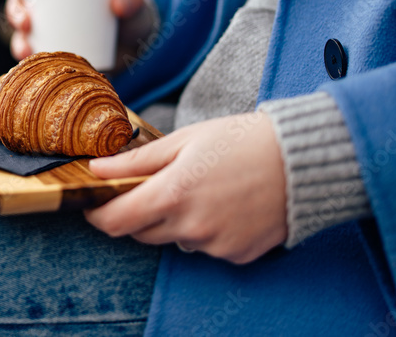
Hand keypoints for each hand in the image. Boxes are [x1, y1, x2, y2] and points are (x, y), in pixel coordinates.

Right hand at [0, 0, 157, 69]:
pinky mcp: (52, 55)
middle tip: (26, 20)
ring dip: (17, 38)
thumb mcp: (135, 5)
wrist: (136, 49)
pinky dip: (29, 61)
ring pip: (21, 33)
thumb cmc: (130, 16)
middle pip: (18, 4)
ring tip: (26, 46)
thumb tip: (118, 3)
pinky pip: (34, 58)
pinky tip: (29, 64)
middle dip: (15, 11)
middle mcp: (46, 7)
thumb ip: (132, 0)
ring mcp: (46, 33)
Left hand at [84, 113, 287, 263]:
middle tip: (153, 185)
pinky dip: (204, 229)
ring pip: (174, 239)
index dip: (98, 215)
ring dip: (174, 220)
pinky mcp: (237, 254)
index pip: (116, 221)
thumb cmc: (241, 141)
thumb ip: (136, 161)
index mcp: (172, 194)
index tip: (94, 204)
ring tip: (200, 188)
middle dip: (137, 212)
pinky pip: (205, 246)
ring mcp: (215, 244)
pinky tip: (223, 204)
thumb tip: (97, 169)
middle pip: (141, 232)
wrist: (302, 161)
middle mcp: (191, 226)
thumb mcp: (183, 141)